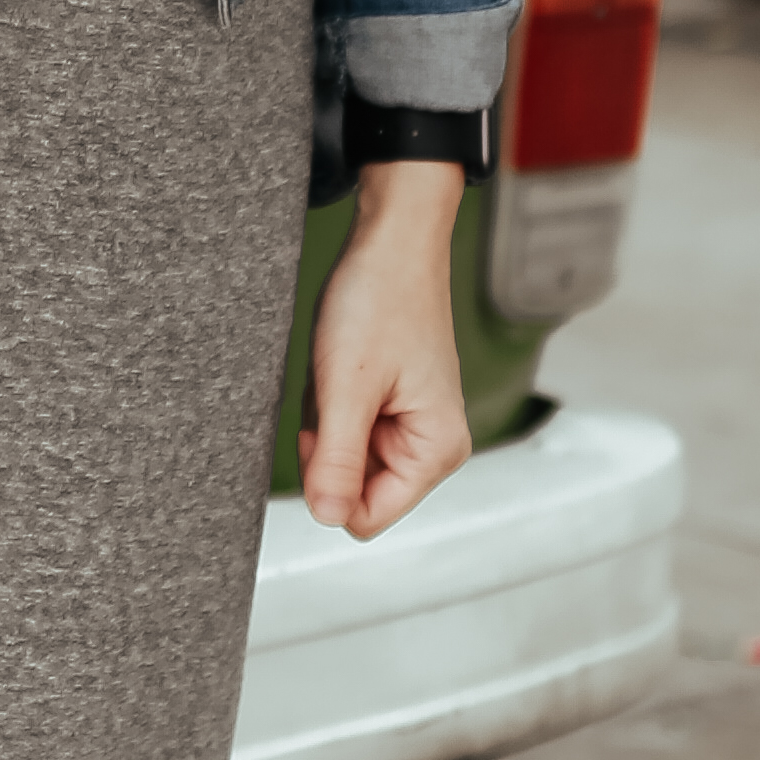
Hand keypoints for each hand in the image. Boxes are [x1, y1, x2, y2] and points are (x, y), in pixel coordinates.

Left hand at [300, 161, 473, 539]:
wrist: (393, 241)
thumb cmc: (379, 302)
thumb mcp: (346, 387)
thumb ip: (337, 459)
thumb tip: (327, 518)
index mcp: (437, 451)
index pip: (366, 517)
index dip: (328, 486)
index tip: (322, 431)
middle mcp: (433, 446)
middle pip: (353, 489)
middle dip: (327, 449)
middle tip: (331, 394)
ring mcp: (412, 426)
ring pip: (343, 458)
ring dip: (326, 423)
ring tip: (338, 375)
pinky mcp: (393, 407)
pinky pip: (346, 428)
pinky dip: (330, 405)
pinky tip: (338, 369)